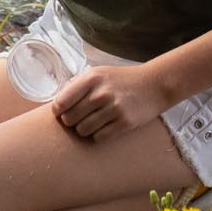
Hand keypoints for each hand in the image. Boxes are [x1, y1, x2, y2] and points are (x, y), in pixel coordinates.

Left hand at [51, 64, 170, 142]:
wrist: (154, 84)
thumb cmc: (122, 79)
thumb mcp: (99, 73)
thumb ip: (78, 84)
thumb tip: (57, 102)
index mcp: (91, 78)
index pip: (61, 102)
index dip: (58, 111)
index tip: (62, 112)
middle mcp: (101, 94)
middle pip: (69, 119)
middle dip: (70, 121)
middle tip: (79, 117)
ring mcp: (113, 109)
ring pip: (82, 131)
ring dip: (84, 129)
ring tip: (92, 121)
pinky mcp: (124, 123)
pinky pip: (98, 137)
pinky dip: (98, 135)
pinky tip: (104, 126)